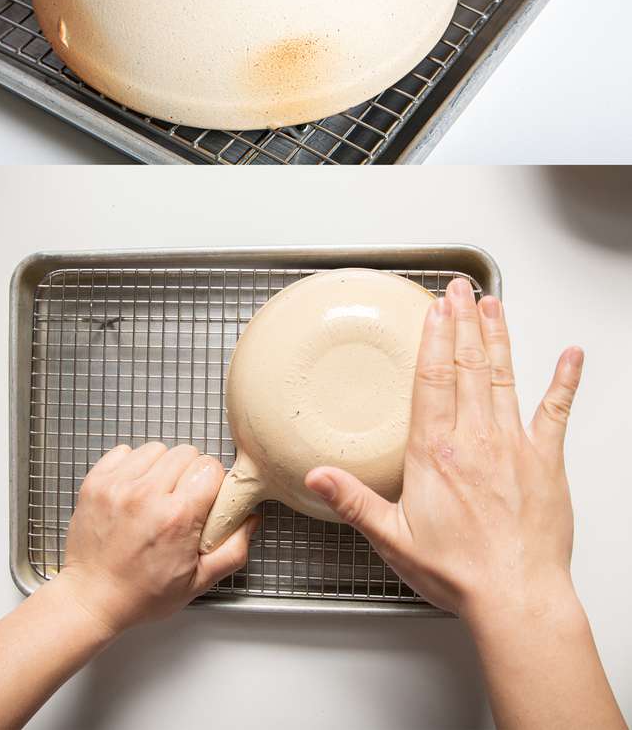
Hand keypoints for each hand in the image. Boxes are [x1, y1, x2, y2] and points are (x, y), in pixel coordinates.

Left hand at [53, 442, 254, 637]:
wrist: (92, 597)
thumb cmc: (141, 595)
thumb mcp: (198, 582)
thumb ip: (233, 549)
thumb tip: (250, 520)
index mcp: (176, 517)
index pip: (210, 468)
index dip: (214, 483)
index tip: (207, 498)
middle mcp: (146, 495)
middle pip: (185, 453)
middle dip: (191, 473)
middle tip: (183, 499)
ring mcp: (117, 485)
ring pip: (156, 449)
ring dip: (162, 467)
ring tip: (157, 494)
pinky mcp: (95, 481)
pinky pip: (124, 451)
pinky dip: (133, 465)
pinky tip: (135, 488)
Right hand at [303, 278, 580, 622]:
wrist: (516, 598)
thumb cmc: (459, 572)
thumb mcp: (391, 538)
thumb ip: (353, 501)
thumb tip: (316, 475)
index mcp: (435, 453)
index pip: (432, 379)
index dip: (434, 338)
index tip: (435, 309)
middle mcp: (475, 440)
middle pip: (467, 366)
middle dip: (463, 322)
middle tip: (461, 289)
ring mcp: (514, 447)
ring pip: (504, 377)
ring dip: (499, 337)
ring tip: (494, 305)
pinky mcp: (546, 463)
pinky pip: (556, 412)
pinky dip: (565, 381)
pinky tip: (571, 357)